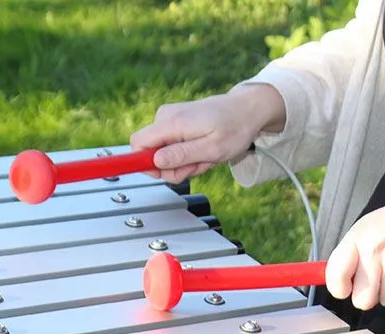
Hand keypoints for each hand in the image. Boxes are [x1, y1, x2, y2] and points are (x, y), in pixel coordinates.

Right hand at [129, 84, 286, 183]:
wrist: (247, 109)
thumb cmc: (235, 127)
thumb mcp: (212, 149)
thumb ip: (182, 155)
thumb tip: (155, 161)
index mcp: (172, 122)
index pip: (137, 144)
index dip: (142, 164)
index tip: (160, 173)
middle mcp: (166, 117)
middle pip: (150, 154)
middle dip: (173, 167)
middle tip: (198, 165)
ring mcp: (170, 119)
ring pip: (162, 154)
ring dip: (184, 163)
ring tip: (205, 156)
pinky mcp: (175, 123)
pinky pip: (171, 147)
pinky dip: (188, 155)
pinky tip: (203, 151)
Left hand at [325, 178, 384, 309]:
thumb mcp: (368, 228)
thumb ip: (350, 256)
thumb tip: (336, 283)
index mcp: (358, 237)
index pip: (335, 275)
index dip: (339, 288)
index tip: (345, 288)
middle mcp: (375, 249)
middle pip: (362, 299)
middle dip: (370, 295)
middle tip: (378, 280)